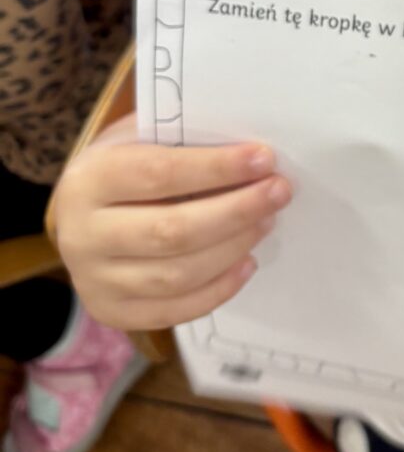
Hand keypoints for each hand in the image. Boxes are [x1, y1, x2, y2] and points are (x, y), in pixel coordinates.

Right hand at [53, 116, 291, 331]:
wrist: (78, 214)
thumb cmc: (125, 167)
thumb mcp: (141, 140)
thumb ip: (185, 144)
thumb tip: (253, 157)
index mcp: (88, 180)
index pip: (160, 174)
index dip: (217, 168)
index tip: (264, 159)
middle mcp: (81, 235)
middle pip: (171, 232)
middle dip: (237, 211)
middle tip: (278, 191)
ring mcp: (93, 280)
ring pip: (177, 275)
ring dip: (233, 247)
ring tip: (266, 221)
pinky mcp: (112, 311)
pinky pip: (173, 310)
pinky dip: (218, 289)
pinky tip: (248, 262)